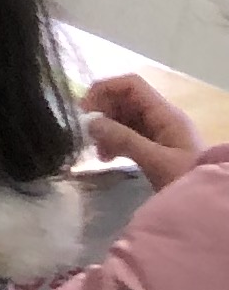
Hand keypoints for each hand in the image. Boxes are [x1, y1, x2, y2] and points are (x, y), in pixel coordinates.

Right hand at [86, 73, 207, 185]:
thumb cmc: (185, 178)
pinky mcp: (153, 146)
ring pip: (123, 118)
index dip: (105, 89)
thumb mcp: (155, 160)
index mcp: (165, 114)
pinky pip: (127, 135)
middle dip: (102, 113)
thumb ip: (123, 139)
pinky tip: (106, 158)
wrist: (206, 203)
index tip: (84, 110)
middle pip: (124, 100)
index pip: (131, 85)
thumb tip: (90, 122)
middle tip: (85, 134)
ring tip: (97, 152)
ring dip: (105, 130)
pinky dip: (112, 141)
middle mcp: (161, 117)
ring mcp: (158, 131)